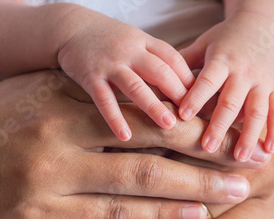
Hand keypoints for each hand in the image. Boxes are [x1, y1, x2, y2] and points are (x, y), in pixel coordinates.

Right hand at [0, 70, 272, 218]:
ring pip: (140, 178)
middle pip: (150, 138)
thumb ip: (74, 106)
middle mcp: (60, 127)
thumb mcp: (25, 102)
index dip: (186, 117)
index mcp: (59, 96)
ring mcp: (52, 171)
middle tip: (246, 156)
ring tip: (234, 190)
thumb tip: (125, 115)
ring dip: (194, 185)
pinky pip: (112, 215)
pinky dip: (156, 216)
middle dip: (204, 149)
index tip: (222, 127)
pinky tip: (190, 217)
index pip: (138, 107)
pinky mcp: (41, 213)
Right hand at [58, 6, 193, 140]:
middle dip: (178, 94)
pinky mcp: (90, 77)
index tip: (201, 101)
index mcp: (145, 42)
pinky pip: (104, 100)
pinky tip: (125, 136)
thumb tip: (186, 89)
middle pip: (160, 72)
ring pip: (135, 86)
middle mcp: (130, 51)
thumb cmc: (111, 41)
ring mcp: (109, 64)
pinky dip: (115, 118)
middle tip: (193, 117)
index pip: (173, 59)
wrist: (71, 28)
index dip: (188, 80)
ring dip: (153, 106)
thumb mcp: (137, 43)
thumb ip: (157, 62)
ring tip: (169, 126)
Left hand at [178, 12, 273, 160]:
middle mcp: (244, 72)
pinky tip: (269, 150)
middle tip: (207, 147)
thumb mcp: (203, 44)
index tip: (183, 117)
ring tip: (239, 158)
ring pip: (257, 110)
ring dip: (249, 135)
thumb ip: (182, 63)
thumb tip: (154, 80)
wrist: (264, 23)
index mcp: (222, 60)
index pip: (207, 81)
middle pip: (231, 101)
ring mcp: (263, 81)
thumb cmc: (226, 38)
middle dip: (219, 126)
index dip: (196, 98)